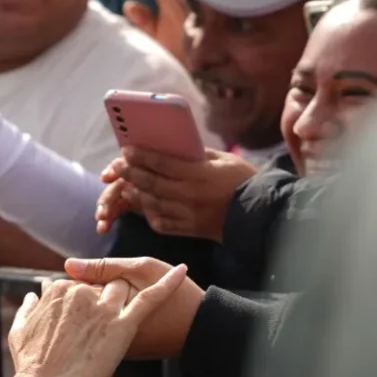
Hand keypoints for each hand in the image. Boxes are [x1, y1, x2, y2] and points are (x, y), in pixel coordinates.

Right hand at [7, 263, 189, 376]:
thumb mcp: (21, 331)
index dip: (85, 301)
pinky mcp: (125, 325)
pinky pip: (151, 298)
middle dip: (106, 296)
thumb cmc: (30, 366)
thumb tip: (34, 293)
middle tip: (103, 324)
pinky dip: (169, 283)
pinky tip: (183, 271)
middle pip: (104, 285)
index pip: (80, 284)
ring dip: (129, 294)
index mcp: (60, 290)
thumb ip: (27, 309)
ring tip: (127, 314)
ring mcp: (105, 308)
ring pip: (124, 288)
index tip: (83, 319)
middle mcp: (83, 293)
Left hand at [99, 147, 256, 240]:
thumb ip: (198, 154)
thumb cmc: (244, 182)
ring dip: (136, 193)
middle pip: (151, 183)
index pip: (162, 163)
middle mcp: (189, 195)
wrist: (259, 215)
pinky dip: (150, 214)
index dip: (141, 156)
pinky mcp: (189, 229)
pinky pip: (162, 223)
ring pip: (152, 203)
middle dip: (130, 173)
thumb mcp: (224, 160)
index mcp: (199, 174)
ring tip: (126, 184)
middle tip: (117, 166)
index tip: (126, 150)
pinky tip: (145, 206)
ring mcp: (188, 214)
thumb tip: (175, 148)